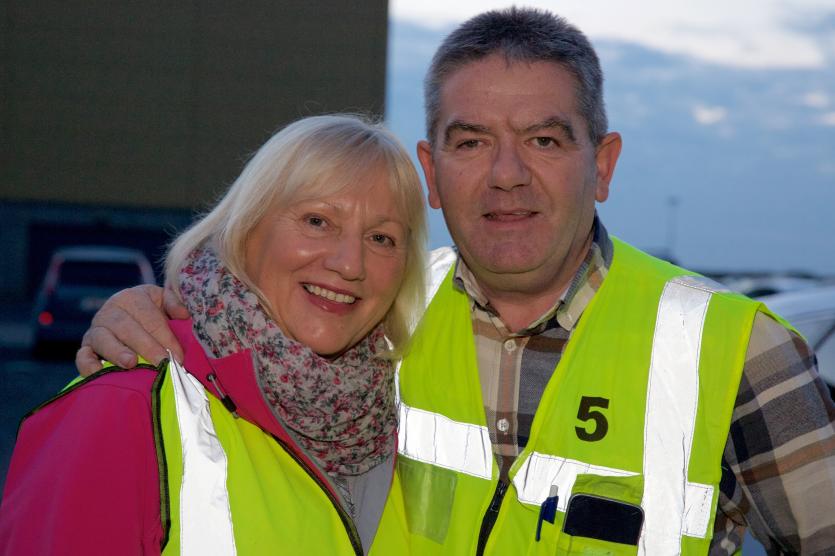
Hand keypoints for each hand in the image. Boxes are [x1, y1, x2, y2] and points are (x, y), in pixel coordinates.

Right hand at [75, 284, 189, 375]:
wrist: (128, 319)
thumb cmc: (151, 312)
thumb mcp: (163, 300)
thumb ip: (174, 304)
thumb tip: (183, 315)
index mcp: (132, 297)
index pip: (150, 317)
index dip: (166, 337)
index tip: (178, 356)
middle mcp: (111, 310)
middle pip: (128, 328)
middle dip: (147, 346)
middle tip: (162, 363)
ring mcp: (96, 329)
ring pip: (104, 339)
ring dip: (117, 352)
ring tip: (131, 363)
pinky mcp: (86, 346)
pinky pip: (82, 355)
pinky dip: (87, 364)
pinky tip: (98, 373)